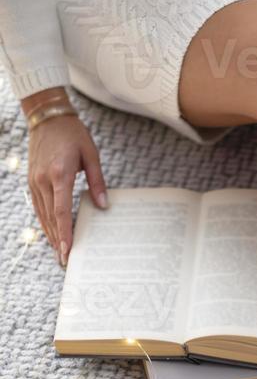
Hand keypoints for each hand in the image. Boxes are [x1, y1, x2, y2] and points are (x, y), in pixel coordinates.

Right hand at [28, 114, 107, 265]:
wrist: (47, 117)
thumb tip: (104, 206)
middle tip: (66, 260)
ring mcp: (35, 181)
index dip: (65, 232)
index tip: (67, 249)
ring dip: (51, 234)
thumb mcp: (91, 155)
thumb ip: (97, 182)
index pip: (62, 210)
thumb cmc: (73, 134)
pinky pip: (38, 206)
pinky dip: (45, 222)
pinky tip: (52, 233)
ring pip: (43, 214)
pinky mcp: (32, 181)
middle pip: (51, 217)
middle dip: (58, 240)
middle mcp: (43, 180)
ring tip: (59, 253)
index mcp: (60, 174)